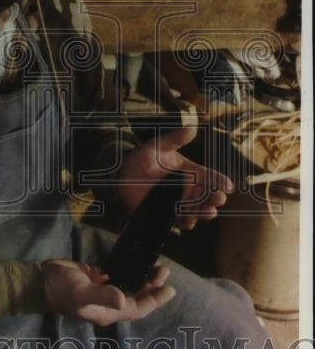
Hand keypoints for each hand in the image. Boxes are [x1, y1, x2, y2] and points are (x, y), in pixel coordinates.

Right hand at [42, 258, 175, 325]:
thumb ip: (102, 295)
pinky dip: (128, 271)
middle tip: (164, 270)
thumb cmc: (60, 290)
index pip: (138, 308)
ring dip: (142, 278)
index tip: (170, 289)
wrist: (40, 282)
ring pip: (129, 287)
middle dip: (152, 286)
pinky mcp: (96, 280)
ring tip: (155, 265)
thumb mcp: (81, 293)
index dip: (155, 300)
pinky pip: (118, 277)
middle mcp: (109, 304)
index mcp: (108, 312)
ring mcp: (102, 292)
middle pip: (137, 297)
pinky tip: (134, 262)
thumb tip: (123, 300)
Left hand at [116, 123, 232, 228]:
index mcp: (190, 172)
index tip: (227, 186)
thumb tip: (191, 126)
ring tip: (208, 212)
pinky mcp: (169, 213)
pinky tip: (188, 221)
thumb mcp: (158, 146)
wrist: (122, 175)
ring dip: (204, 212)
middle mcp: (188, 188)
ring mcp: (179, 202)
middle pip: (209, 195)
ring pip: (198, 210)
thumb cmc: (141, 157)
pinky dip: (187, 222)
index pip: (211, 177)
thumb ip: (175, 139)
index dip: (220, 181)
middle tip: (218, 198)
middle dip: (216, 198)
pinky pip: (181, 221)